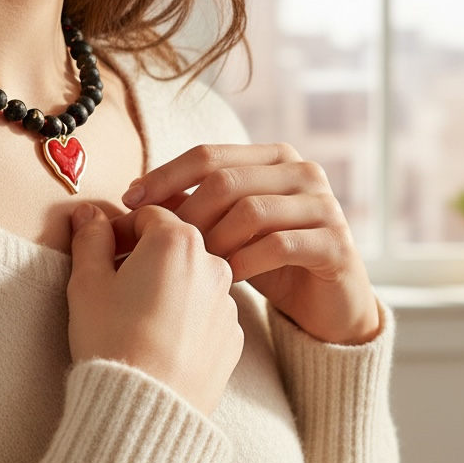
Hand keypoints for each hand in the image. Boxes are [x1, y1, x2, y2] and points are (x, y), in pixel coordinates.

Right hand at [67, 202, 242, 414]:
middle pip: (176, 246)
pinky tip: (161, 342)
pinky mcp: (233, 336)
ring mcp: (229, 302)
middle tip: (115, 285)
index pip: (148, 215)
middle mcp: (213, 264)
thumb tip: (88, 214)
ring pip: (194, 281)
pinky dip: (186, 319)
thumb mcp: (87, 282)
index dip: (120, 229)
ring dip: (169, 288)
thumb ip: (90, 240)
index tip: (101, 251)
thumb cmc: (112, 338)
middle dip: (146, 256)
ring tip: (138, 319)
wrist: (146, 404)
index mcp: (177, 241)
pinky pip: (206, 315)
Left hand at [121, 143, 379, 345]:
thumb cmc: (271, 263)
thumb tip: (129, 198)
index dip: (165, 175)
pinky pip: (279, 244)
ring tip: (194, 266)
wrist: (328, 307)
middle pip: (227, 180)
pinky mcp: (335, 243)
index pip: (209, 155)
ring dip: (214, 240)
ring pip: (252, 210)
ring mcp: (324, 206)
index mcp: (275, 158)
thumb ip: (191, 208)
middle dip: (186, 214)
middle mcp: (303, 172)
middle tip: (157, 246)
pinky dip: (245, 261)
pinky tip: (228, 279)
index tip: (128, 201)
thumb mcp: (228, 230)